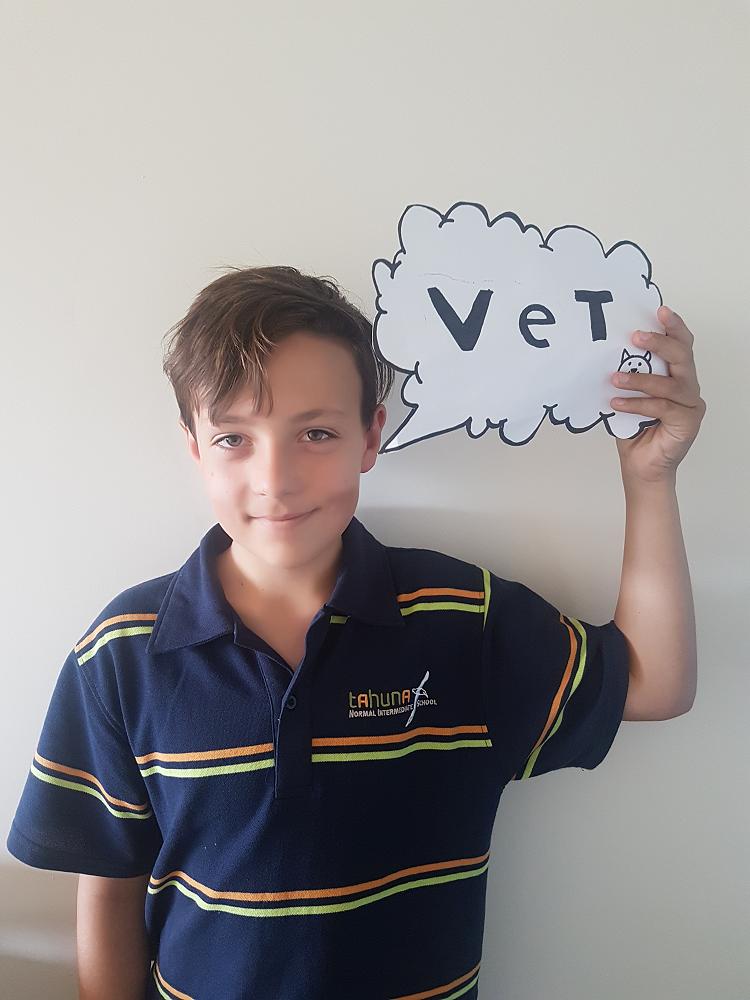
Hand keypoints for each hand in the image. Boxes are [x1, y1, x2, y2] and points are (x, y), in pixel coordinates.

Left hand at [610, 306, 705, 484]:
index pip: (681, 344)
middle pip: (683, 356)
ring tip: (615, 378)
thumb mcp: (628, 395)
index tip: (660, 310)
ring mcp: (690, 405)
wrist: (641, 467)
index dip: (674, 326)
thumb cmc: (634, 430)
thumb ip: (627, 374)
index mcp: (676, 375)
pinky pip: (661, 407)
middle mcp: (688, 387)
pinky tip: (617, 402)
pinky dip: (637, 403)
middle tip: (636, 336)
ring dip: (640, 378)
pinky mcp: (687, 423)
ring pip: (671, 383)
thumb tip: (604, 351)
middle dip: (661, 342)